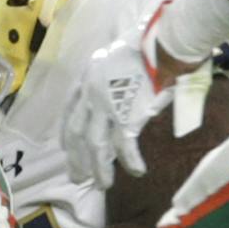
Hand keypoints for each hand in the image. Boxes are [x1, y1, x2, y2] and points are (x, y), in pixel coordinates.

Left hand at [62, 0, 224, 190]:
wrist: (162, 42)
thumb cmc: (148, 47)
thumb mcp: (118, 61)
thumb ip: (113, 81)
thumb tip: (121, 100)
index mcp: (87, 77)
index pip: (70, 112)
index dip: (67, 134)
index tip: (66, 149)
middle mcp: (91, 92)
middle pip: (77, 133)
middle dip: (77, 158)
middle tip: (78, 178)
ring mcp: (107, 105)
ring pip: (97, 145)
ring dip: (99, 168)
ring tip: (103, 185)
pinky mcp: (127, 115)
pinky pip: (124, 146)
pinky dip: (130, 161)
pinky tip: (137, 171)